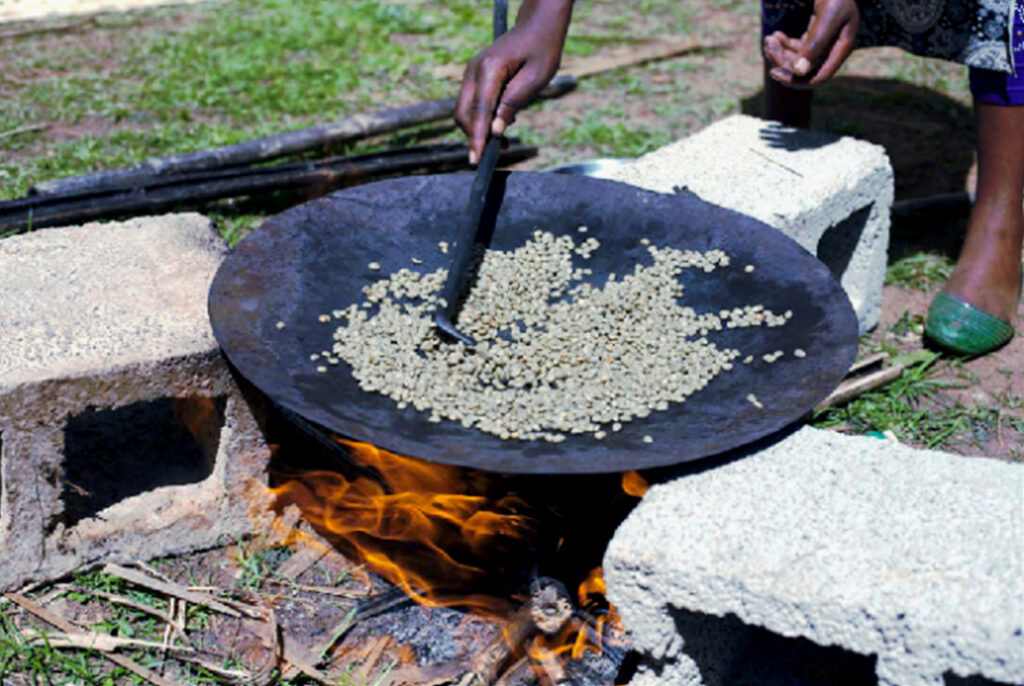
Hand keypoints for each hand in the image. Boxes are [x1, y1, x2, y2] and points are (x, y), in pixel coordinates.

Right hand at [455, 0, 572, 163]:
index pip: (479, 111)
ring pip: (464, 111)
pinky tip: (502, 125)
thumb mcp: (536, 79)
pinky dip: (481, 119)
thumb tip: (496, 131)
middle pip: (463, 114)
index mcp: (490, 69)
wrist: (537, 25)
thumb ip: (513, 104)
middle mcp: (474, 71)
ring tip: (504, 141)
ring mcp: (471, 73)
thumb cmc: (542, 49)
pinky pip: (472, 103)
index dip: (477, 138)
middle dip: (474, 137)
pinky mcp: (475, 77)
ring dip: (479, 129)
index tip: (476, 161)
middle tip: (495, 155)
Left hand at [763, 0, 858, 88]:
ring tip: (768, 40)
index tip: (774, 72)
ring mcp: (825, 44)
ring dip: (781, 52)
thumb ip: (815, 44)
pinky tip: (775, 35)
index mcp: (841, 50)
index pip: (819, 78)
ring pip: (798, 58)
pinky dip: (784, 43)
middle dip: (783, 60)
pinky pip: (798, 47)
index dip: (796, 81)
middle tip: (768, 45)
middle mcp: (833, 50)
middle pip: (804, 69)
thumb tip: (799, 71)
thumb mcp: (827, 17)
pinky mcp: (816, 35)